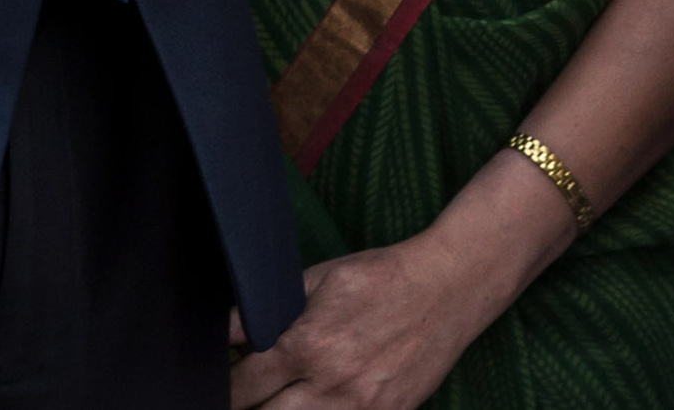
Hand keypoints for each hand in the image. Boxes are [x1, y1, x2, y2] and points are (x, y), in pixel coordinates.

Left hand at [227, 238, 508, 409]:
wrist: (450, 286)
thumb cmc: (382, 278)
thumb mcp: (320, 278)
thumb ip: (268, 308)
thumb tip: (223, 331)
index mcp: (308, 344)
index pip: (240, 387)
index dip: (224, 385)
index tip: (223, 379)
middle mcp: (331, 384)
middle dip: (247, 407)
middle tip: (249, 395)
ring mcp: (361, 408)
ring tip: (284, 397)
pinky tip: (319, 401)